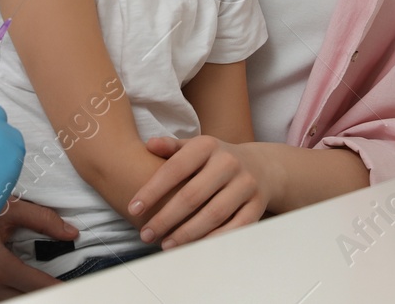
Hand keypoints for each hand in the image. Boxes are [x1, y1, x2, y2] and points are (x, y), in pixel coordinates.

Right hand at [0, 198, 77, 302]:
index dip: (61, 286)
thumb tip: (71, 232)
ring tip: (35, 284)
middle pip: (29, 300)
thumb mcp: (5, 212)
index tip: (75, 285)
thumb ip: (42, 220)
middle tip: (56, 285)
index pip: (42, 286)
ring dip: (25, 295)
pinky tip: (14, 288)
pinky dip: (9, 297)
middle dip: (46, 293)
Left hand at [127, 136, 267, 248]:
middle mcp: (229, 162)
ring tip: (166, 245)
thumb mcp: (194, 147)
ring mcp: (245, 184)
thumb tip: (148, 145)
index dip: (152, 190)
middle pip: (192, 195)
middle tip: (146, 234)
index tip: (133, 209)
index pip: (175, 169)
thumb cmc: (214, 159)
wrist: (261, 166)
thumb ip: (171, 147)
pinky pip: (234, 228)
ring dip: (187, 234)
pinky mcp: (256, 206)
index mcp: (207, 145)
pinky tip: (194, 249)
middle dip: (166, 218)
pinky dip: (213, 240)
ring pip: (213, 214)